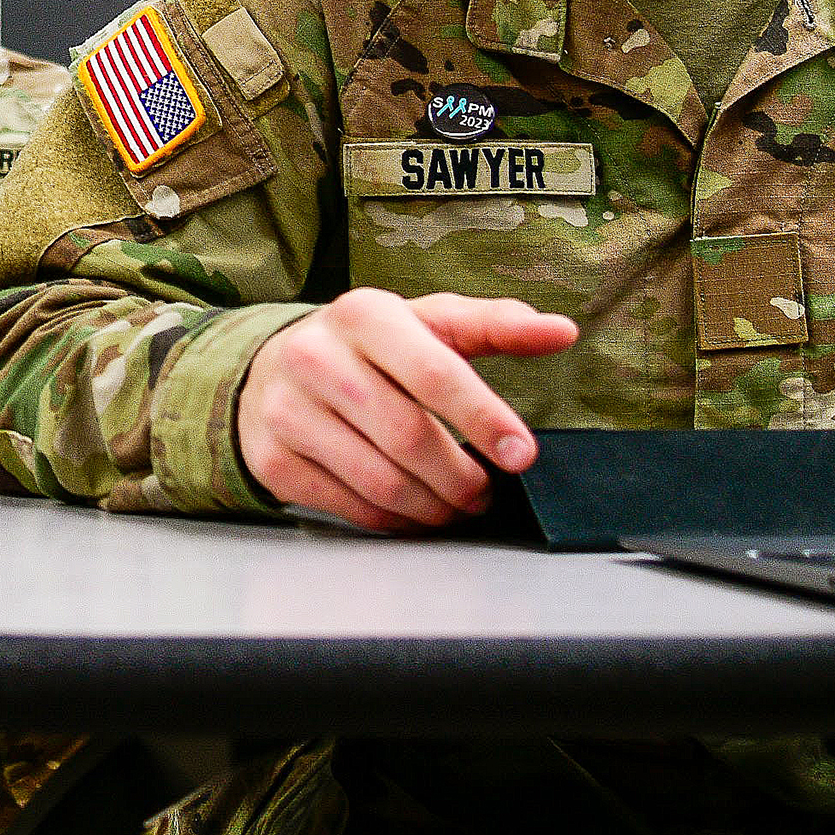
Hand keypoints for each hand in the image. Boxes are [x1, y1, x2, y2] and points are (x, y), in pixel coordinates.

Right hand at [234, 288, 576, 531]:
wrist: (273, 370)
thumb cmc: (370, 347)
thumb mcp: (427, 323)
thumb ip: (495, 326)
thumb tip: (562, 331)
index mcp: (363, 314)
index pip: (435, 372)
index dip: (485, 418)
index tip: (522, 455)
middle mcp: (315, 356)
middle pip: (409, 437)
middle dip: (462, 478)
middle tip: (485, 492)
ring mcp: (286, 410)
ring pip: (381, 482)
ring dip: (433, 506)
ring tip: (454, 504)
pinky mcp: (272, 459)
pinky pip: (352, 508)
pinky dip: (395, 520)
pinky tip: (412, 509)